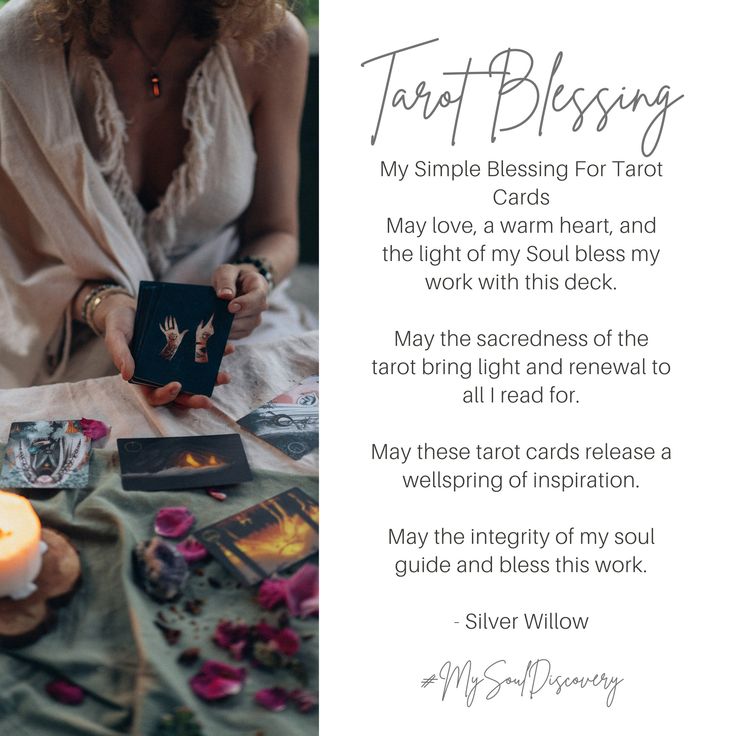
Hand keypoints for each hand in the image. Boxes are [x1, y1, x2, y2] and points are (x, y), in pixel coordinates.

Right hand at [98, 293, 231, 408]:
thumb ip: (120, 354)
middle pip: (180, 394)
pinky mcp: (187, 351)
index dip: (166, 395)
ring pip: (195, 379)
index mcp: (143, 378)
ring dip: (211, 380)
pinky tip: (227, 348)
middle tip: (207, 399)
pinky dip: (216, 355)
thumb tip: (128, 375)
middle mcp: (162, 374)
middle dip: (194, 398)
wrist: (130, 307)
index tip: (177, 386)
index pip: (155, 395)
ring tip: (224, 377)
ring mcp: (176, 364)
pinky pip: (202, 357)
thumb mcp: (115, 337)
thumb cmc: (120, 324)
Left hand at [212, 264, 268, 338]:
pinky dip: (227, 333)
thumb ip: (226, 281)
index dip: (245, 304)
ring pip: (246, 328)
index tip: (230, 307)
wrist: (234, 285)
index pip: (258, 297)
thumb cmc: (231, 277)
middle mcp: (261, 305)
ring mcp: (255, 318)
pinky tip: (216, 327)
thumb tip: (225, 295)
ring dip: (230, 326)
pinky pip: (238, 335)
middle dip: (235, 318)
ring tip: (214, 321)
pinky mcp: (246, 329)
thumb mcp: (226, 271)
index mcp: (260, 287)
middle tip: (217, 317)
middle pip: (253, 316)